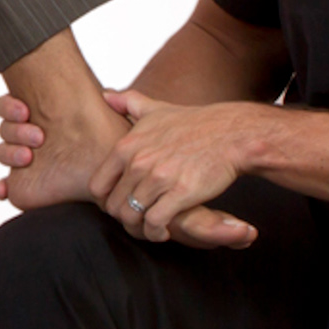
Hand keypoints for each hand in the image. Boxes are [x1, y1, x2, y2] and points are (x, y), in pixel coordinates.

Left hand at [0, 92, 255, 247]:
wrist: (231, 134)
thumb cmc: (194, 124)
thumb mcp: (156, 109)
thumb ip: (128, 103)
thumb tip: (106, 95)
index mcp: (127, 145)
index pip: (97, 185)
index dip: (106, 199)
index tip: (121, 202)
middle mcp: (138, 162)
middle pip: (113, 205)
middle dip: (123, 217)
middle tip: (137, 219)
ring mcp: (159, 178)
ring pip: (132, 217)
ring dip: (140, 227)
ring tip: (149, 227)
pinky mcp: (180, 193)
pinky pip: (156, 223)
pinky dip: (156, 232)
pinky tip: (164, 232)